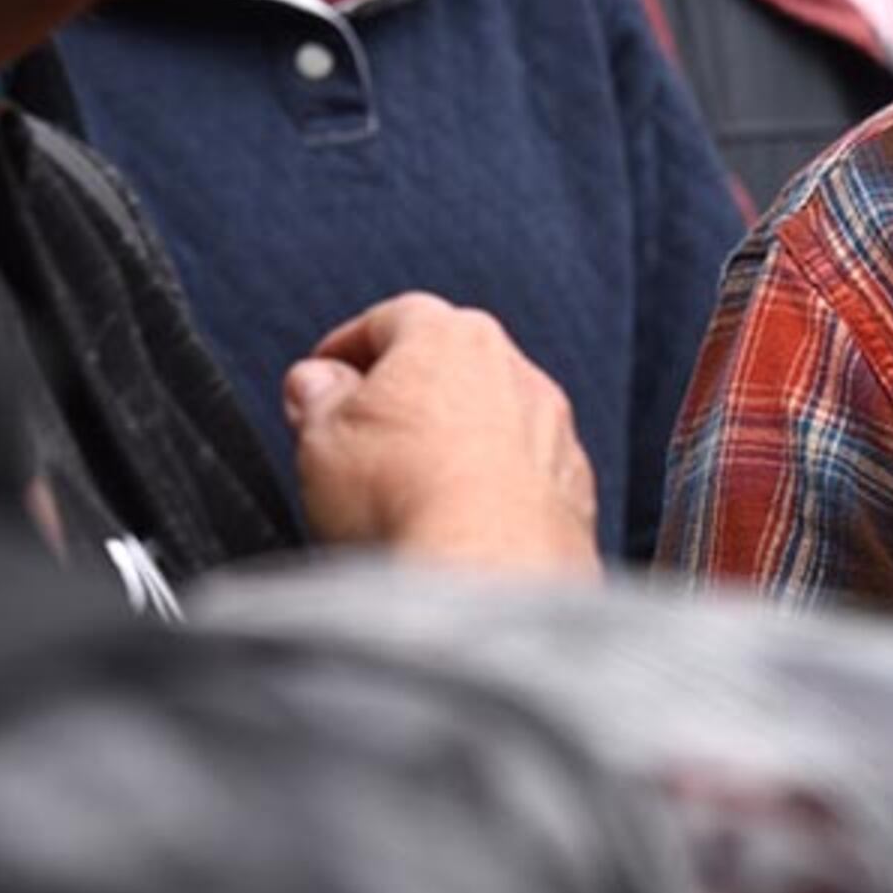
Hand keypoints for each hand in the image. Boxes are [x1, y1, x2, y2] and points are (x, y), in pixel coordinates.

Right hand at [285, 293, 601, 578]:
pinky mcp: (574, 487)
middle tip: (361, 431)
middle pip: (450, 364)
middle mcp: (515, 371)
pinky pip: (526, 472)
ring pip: (495, 419)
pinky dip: (494, 486)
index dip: (348, 349)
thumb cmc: (403, 498)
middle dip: (406, 391)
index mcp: (449, 336)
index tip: (323, 377)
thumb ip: (318, 399)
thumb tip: (317, 384)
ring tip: (410, 486)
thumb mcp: (322, 438)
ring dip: (457, 440)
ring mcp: (554, 429)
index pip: (391, 319)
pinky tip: (462, 520)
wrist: (485, 573)